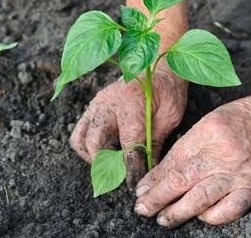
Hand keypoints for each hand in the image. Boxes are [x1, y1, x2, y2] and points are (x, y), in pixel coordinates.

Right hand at [69, 63, 187, 185]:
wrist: (156, 66)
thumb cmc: (167, 90)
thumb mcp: (170, 116)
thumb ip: (156, 143)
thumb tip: (149, 171)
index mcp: (131, 104)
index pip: (128, 144)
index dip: (131, 168)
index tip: (133, 184)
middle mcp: (108, 104)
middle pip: (95, 143)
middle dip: (107, 165)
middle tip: (121, 176)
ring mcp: (96, 105)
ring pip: (80, 140)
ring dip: (93, 157)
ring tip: (111, 164)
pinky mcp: (91, 108)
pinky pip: (79, 132)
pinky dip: (88, 147)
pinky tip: (106, 151)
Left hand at [134, 89, 250, 226]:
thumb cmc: (242, 118)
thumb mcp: (209, 123)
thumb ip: (188, 146)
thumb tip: (162, 171)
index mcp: (204, 134)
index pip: (172, 161)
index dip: (154, 179)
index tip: (141, 190)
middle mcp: (219, 154)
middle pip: (181, 180)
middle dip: (157, 198)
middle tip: (142, 208)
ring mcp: (237, 173)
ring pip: (201, 198)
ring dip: (178, 212)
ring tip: (163, 219)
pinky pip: (230, 209)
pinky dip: (213, 217)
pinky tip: (201, 217)